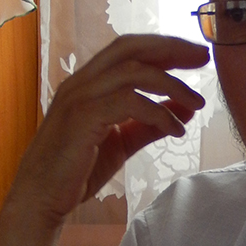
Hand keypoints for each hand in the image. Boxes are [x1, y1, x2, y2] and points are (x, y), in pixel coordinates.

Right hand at [15, 34, 209, 225]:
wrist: (42, 198)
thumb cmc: (77, 170)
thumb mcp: (122, 142)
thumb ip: (150, 125)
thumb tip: (185, 110)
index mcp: (89, 83)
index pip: (129, 50)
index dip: (164, 47)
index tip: (196, 55)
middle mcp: (82, 83)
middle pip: (130, 48)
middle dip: (171, 49)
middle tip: (203, 57)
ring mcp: (79, 98)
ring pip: (132, 72)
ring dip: (171, 84)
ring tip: (196, 103)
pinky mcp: (82, 118)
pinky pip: (128, 102)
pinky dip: (158, 112)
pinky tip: (175, 129)